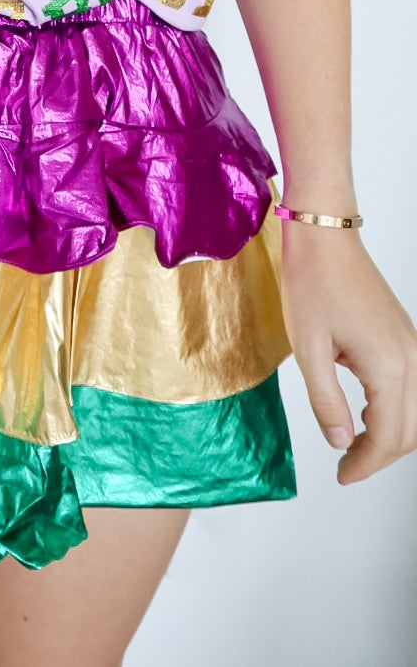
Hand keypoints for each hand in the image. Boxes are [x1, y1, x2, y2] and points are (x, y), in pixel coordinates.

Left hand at [280, 225, 416, 483]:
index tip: (342, 478)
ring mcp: (412, 346)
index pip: (388, 436)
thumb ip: (327, 401)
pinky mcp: (404, 336)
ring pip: (416, 411)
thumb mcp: (309, 349)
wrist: (325, 236)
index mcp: (389, 366)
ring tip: (354, 445)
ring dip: (391, 434)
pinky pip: (411, 388)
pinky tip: (365, 414)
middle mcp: (411, 359)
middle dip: (380, 455)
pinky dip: (395, 411)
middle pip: (410, 430)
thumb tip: (341, 443)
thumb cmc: (312, 284)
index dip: (366, 465)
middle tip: (346, 467)